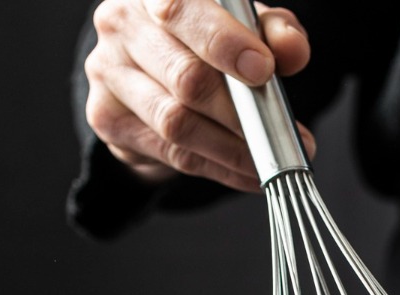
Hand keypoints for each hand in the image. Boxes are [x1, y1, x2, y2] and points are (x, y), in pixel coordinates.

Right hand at [84, 0, 315, 192]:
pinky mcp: (107, 117)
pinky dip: (220, 167)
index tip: (263, 70)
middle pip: (185, 76)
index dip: (224, 43)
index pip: (181, 11)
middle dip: (241, 112)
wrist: (154, 73)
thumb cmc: (206, 40)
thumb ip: (273, 31)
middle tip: (282, 132)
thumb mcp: (246, 26)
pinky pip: (173, 153)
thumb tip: (293, 49)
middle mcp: (121, 24)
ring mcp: (108, 71)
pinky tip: (250, 172)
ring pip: (176, 122)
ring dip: (233, 148)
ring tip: (271, 158)